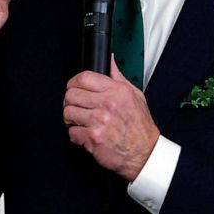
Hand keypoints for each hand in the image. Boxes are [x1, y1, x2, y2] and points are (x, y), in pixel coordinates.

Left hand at [63, 58, 159, 180]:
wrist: (145, 153)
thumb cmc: (140, 127)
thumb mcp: (135, 96)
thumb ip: (118, 77)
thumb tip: (109, 60)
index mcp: (117, 92)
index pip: (84, 78)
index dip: (74, 82)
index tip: (74, 88)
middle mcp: (108, 105)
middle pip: (71, 95)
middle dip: (70, 102)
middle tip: (77, 108)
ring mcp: (99, 122)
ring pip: (68, 113)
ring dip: (71, 119)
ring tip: (81, 122)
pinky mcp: (93, 138)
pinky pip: (72, 132)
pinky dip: (76, 135)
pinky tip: (86, 134)